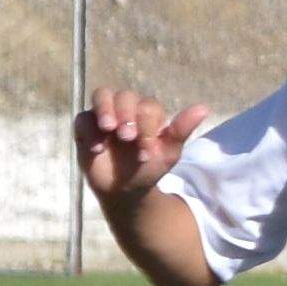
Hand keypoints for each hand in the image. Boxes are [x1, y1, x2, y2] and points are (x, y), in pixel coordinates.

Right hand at [73, 88, 207, 204]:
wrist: (124, 190)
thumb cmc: (149, 169)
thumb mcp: (168, 153)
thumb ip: (182, 130)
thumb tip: (204, 108)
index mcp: (148, 113)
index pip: (147, 107)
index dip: (147, 125)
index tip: (145, 151)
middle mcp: (126, 109)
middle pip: (125, 95)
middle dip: (126, 114)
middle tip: (127, 137)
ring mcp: (104, 116)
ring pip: (102, 95)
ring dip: (105, 109)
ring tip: (108, 128)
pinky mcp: (85, 128)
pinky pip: (83, 118)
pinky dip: (88, 130)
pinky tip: (96, 148)